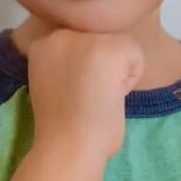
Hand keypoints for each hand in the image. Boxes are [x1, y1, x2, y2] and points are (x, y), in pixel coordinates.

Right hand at [27, 27, 144, 162]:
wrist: (67, 147)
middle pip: (100, 38)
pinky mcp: (111, 47)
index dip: (84, 68)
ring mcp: (87, 38)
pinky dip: (131, 78)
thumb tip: (94, 57)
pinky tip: (113, 96)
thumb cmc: (62, 126)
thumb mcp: (53, 81)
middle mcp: (62, 33)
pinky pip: (136, 55)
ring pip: (119, 45)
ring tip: (99, 96)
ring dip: (117, 71)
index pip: (81, 42)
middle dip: (101, 65)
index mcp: (45, 43)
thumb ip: (68, 62)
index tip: (75, 92)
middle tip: (88, 96)